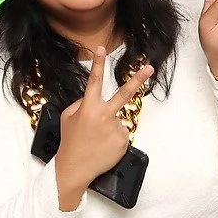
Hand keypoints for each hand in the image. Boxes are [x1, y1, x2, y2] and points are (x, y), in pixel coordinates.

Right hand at [54, 52, 153, 211]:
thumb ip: (80, 104)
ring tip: (97, 141)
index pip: (94, 82)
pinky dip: (113, 139)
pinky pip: (121, 134)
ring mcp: (115, 129)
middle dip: (138, 79)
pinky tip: (103, 147)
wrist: (74, 168)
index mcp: (88, 108)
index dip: (97, 64)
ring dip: (109, 128)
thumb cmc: (70, 142)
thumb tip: (93, 98)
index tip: (101, 49)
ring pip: (117, 120)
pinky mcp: (123, 141)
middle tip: (150, 67)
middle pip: (124, 94)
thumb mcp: (67, 118)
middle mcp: (104, 116)